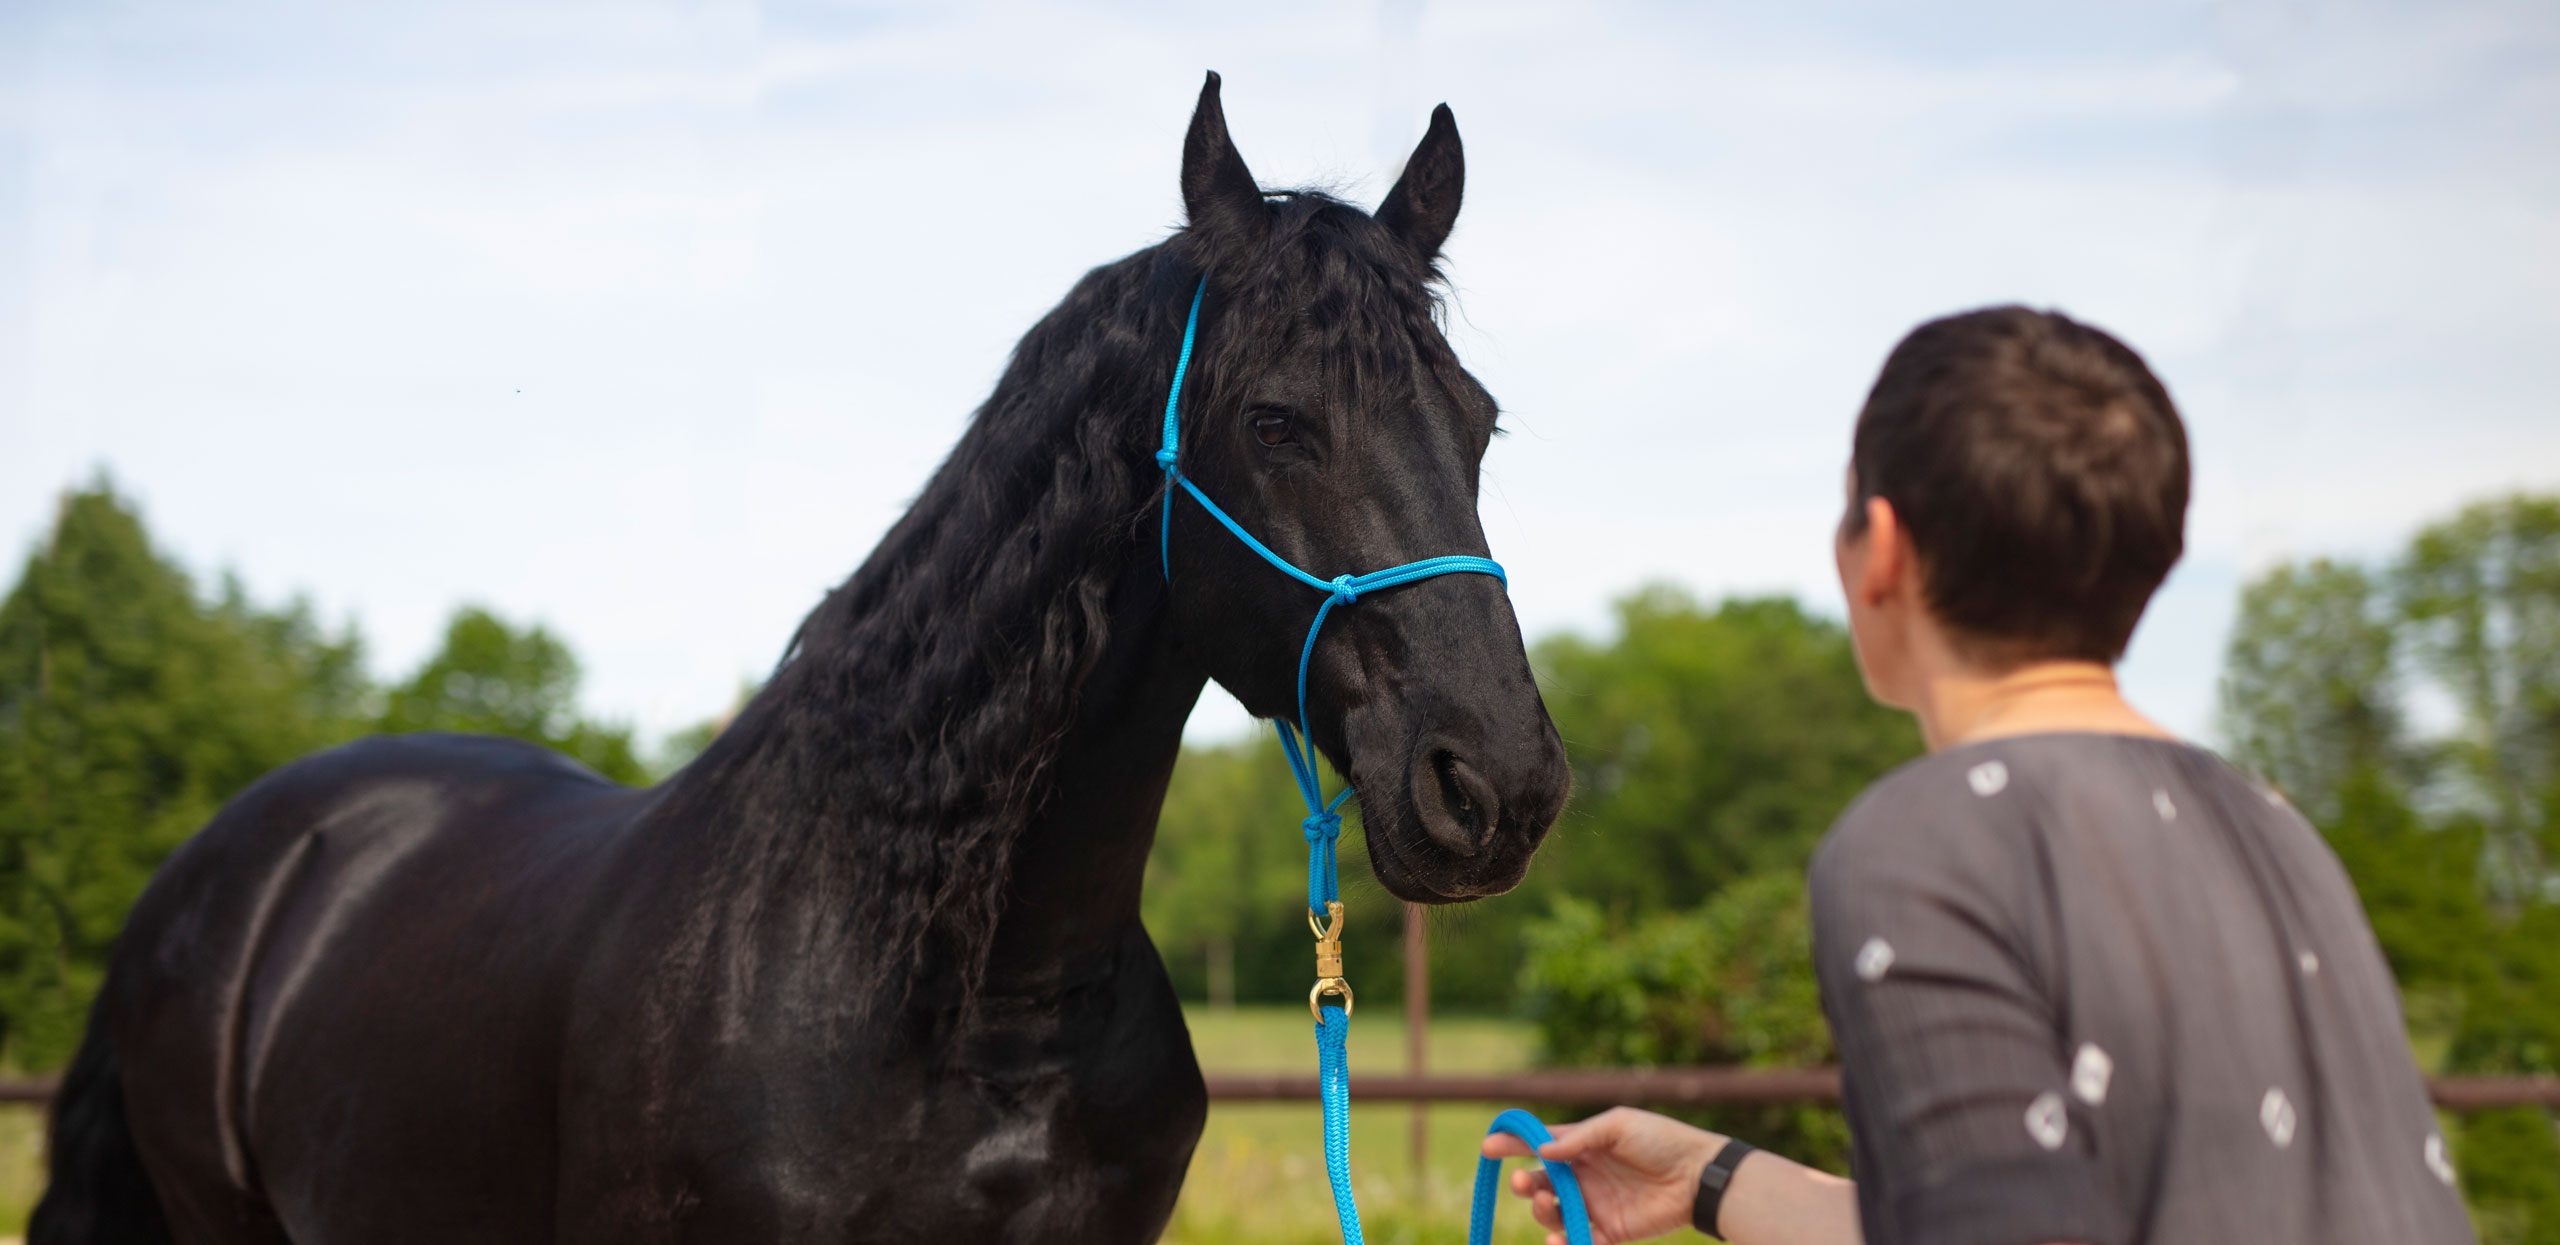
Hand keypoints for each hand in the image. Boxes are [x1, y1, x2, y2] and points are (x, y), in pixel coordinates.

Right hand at [1478, 1106, 1721, 1244]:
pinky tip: (1559, 1239)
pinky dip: (1565, 1243)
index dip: (1513, 1145)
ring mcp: (1595, 1205)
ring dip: (1544, 1212)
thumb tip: (1541, 1151)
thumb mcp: (1618, 1125)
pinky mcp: (1610, 1231)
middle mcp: (1583, 1176)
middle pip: (1542, 1184)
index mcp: (1583, 1147)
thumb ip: (1580, 1139)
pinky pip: (1580, 1241)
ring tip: (1549, 1203)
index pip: (1540, 1145)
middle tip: (1524, 1184)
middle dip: (1526, 1185)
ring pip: (1555, 1214)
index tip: (1488, 1146)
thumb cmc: (1660, 1140)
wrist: (1699, 1175)